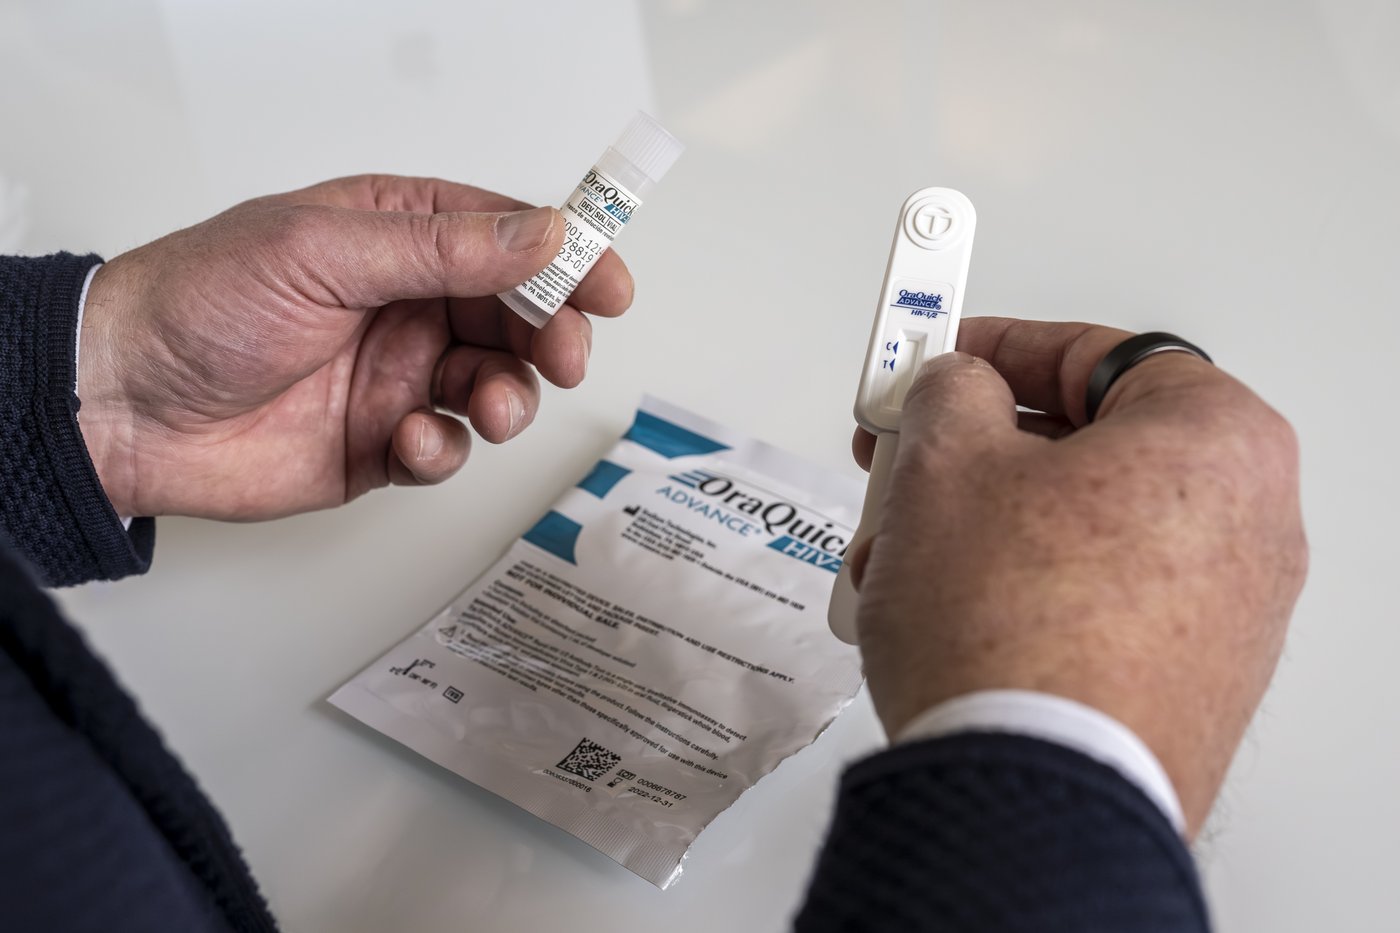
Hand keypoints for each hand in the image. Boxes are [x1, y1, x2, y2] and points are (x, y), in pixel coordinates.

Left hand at [76, 175, 632, 519]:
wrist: (125, 406)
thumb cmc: (202, 304)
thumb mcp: (329, 251)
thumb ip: (446, 249)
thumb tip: (546, 233)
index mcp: (396, 236)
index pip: (506, 238)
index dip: (567, 260)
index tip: (608, 286)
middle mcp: (407, 303)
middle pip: (518, 316)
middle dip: (552, 336)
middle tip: (564, 355)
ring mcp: (397, 375)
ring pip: (496, 385)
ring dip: (508, 396)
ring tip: (489, 404)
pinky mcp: (381, 443)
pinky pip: (446, 448)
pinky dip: (444, 450)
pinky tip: (410, 442)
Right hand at [847, 318, 1306, 835]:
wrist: (1030, 794)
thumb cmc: (1012, 636)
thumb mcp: (947, 462)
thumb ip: (952, 391)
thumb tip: (956, 388)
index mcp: (1216, 441)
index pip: (1095, 353)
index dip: (996, 344)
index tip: (937, 350)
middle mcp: (1245, 525)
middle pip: (1084, 448)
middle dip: (974, 451)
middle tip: (909, 451)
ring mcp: (1221, 614)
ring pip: (1075, 529)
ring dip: (977, 526)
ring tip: (901, 551)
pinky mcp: (1182, 681)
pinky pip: (1088, 599)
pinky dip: (1013, 589)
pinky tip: (941, 610)